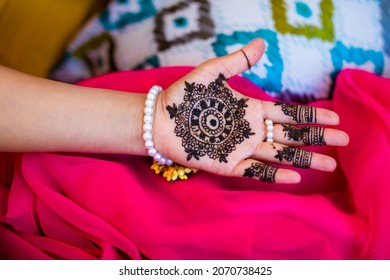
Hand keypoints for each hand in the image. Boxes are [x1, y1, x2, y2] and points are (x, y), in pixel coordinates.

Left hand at [153, 39, 348, 183]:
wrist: (158, 120)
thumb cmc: (183, 96)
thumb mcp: (212, 73)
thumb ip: (237, 61)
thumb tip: (262, 43)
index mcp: (250, 110)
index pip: (287, 114)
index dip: (312, 116)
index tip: (335, 117)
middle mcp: (250, 131)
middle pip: (290, 136)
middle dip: (317, 138)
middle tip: (344, 140)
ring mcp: (240, 149)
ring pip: (279, 155)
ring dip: (305, 159)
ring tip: (330, 164)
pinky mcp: (227, 165)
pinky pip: (255, 171)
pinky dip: (275, 174)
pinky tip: (295, 176)